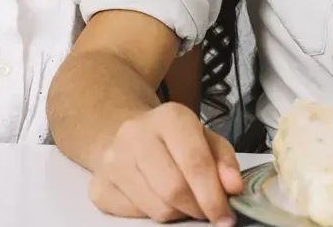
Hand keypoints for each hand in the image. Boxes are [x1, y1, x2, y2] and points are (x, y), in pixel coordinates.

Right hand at [88, 102, 242, 225]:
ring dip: (178, 213)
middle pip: (173, 189)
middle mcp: (135, 135)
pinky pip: (135, 216)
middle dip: (197, 208)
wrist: (128, 135)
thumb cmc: (176, 140)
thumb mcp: (206, 139)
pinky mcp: (100, 187)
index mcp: (169, 117)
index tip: (225, 216)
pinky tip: (158, 199)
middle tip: (207, 212)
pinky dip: (153, 215)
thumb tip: (232, 187)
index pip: (194, 162)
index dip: (213, 195)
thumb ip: (225, 161)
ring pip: (156, 208)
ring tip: (184, 202)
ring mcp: (112, 161)